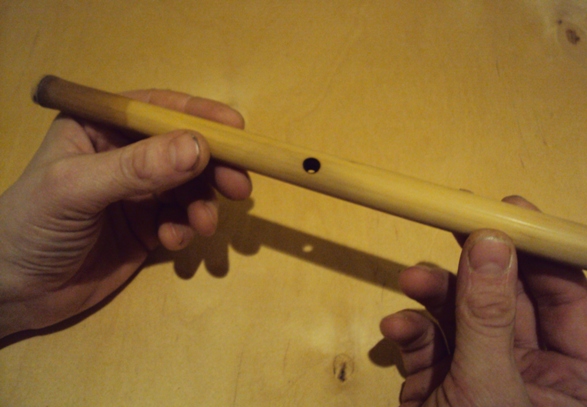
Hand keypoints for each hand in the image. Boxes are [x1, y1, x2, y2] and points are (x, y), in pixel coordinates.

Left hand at [0, 90, 251, 337]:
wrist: (14, 294)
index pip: (156, 110)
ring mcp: (138, 192)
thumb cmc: (31, 227)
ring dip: (202, 204)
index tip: (236, 130)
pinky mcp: (148, 226)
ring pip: (189, 186)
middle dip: (213, 167)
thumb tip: (200, 148)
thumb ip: (137, 167)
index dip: (198, 116)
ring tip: (202, 225)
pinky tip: (173, 243)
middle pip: (183, 149)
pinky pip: (180, 219)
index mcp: (99, 128)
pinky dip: (185, 229)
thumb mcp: (77, 188)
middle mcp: (124, 155)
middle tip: (239, 186)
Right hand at [381, 196, 586, 405]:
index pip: (566, 296)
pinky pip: (428, 342)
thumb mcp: (489, 386)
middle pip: (506, 297)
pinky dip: (410, 332)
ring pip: (460, 314)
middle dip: (475, 263)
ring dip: (432, 293)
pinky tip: (396, 331)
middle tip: (454, 221)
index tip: (509, 210)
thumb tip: (489, 243)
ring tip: (411, 280)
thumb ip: (487, 315)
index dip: (539, 251)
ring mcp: (480, 373)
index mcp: (571, 376)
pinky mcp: (439, 380)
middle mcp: (530, 370)